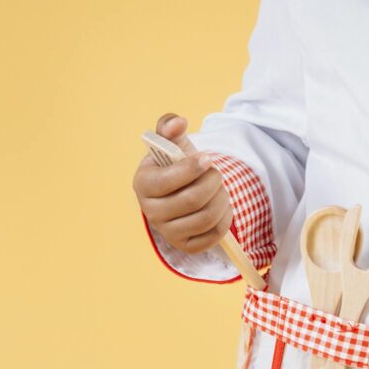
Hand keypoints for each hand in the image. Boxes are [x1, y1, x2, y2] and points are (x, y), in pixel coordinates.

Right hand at [132, 113, 232, 253]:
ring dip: (222, 199)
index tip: (207, 159)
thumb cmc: (175, 164)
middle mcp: (151, 212)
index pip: (169, 181)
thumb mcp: (172, 143)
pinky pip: (214, 236)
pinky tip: (222, 207)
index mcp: (143, 184)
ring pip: (206, 218)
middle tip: (217, 174)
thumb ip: (170, 126)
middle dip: (213, 183)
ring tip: (221, 189)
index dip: (194, 168)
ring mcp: (168, 232)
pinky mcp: (186, 246)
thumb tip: (178, 123)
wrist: (180, 191)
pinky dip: (225, 219)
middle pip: (193, 200)